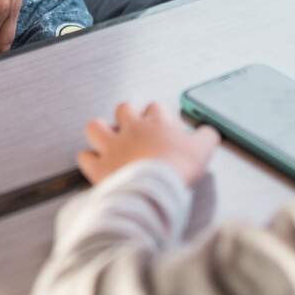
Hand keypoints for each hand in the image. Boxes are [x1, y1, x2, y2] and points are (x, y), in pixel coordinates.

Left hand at [78, 103, 220, 187]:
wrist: (158, 187)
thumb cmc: (179, 168)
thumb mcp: (203, 149)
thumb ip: (207, 136)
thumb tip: (210, 132)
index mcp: (156, 123)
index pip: (156, 107)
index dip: (158, 115)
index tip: (162, 127)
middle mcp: (132, 130)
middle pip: (123, 109)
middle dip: (126, 116)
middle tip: (133, 129)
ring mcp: (113, 147)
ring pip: (96, 126)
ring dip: (100, 131)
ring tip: (107, 140)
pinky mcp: (100, 166)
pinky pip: (85, 157)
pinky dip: (88, 159)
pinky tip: (95, 164)